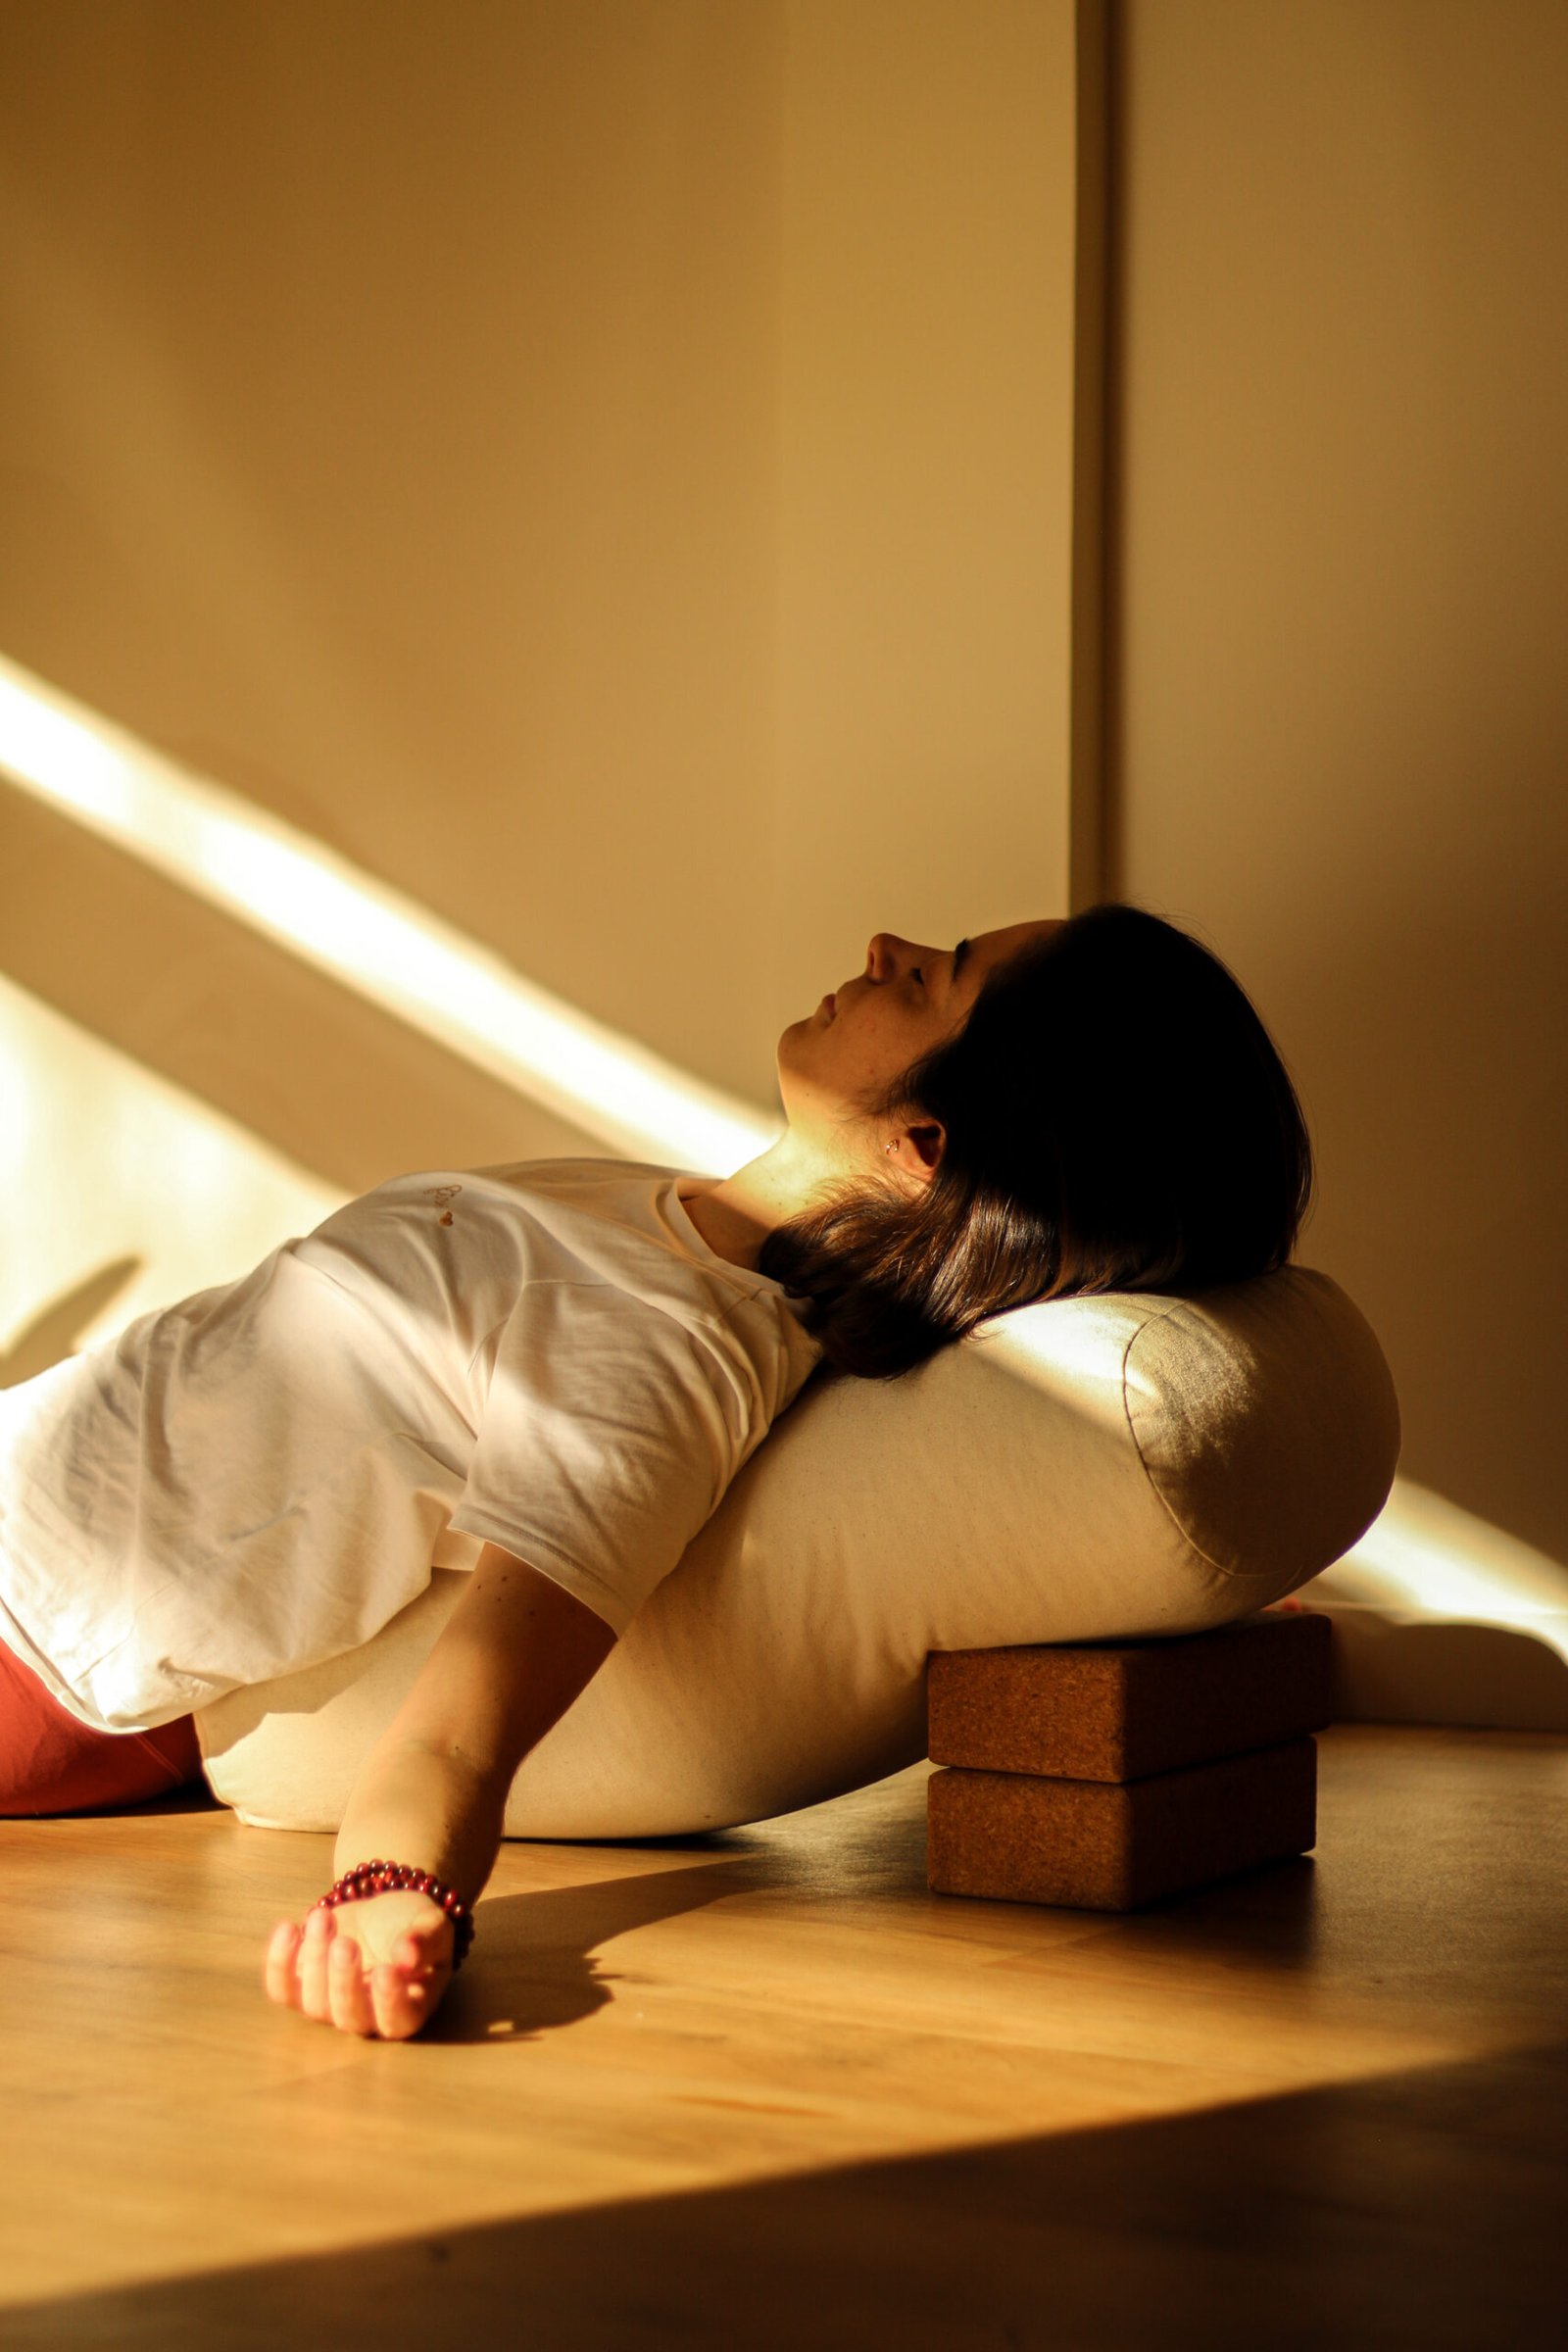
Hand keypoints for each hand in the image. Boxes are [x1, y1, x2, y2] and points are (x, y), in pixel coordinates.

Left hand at [265, 1889, 455, 2039]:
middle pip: (349, 2017)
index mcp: (408, 2008)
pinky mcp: (302, 1989)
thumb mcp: (433, 1926)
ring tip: (324, 1917)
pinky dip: (279, 1963)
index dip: (389, 2001)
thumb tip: (407, 1955)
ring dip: (315, 1959)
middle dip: (343, 1981)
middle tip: (346, 1943)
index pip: (397, 2020)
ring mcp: (330, 2006)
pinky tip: (289, 1928)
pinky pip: (282, 1989)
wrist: (382, 1912)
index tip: (386, 1970)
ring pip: (314, 2004)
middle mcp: (367, 2017)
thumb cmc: (415, 1926)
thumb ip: (426, 1942)